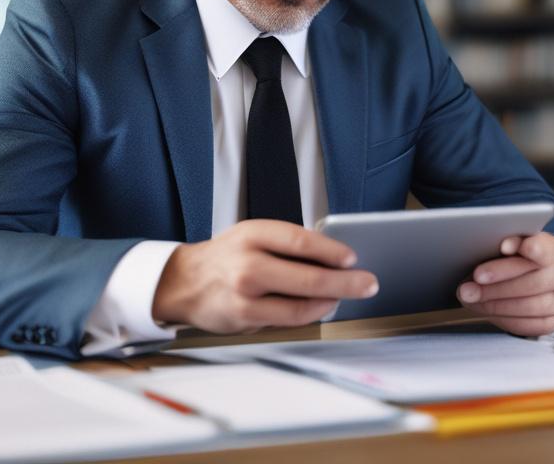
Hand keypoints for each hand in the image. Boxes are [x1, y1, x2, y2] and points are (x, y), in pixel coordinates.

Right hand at [152, 220, 378, 332]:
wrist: (184, 282)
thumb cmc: (227, 257)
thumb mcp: (253, 235)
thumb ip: (288, 244)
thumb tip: (334, 257)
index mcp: (253, 233)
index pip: (300, 241)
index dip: (332, 250)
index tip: (353, 257)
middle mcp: (248, 262)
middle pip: (308, 276)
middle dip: (345, 282)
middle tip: (368, 283)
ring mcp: (246, 293)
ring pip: (301, 302)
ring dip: (332, 300)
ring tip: (348, 295)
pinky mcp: (245, 318)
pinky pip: (289, 319)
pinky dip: (312, 313)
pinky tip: (324, 306)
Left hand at [456, 232, 553, 336]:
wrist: (533, 275)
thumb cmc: (517, 257)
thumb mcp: (510, 244)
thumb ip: (503, 246)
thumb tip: (478, 248)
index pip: (548, 249)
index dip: (530, 249)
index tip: (504, 246)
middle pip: (537, 280)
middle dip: (502, 280)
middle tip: (476, 278)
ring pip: (534, 305)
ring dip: (498, 302)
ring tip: (472, 296)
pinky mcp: (552, 321)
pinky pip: (530, 324)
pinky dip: (504, 317)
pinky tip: (486, 308)